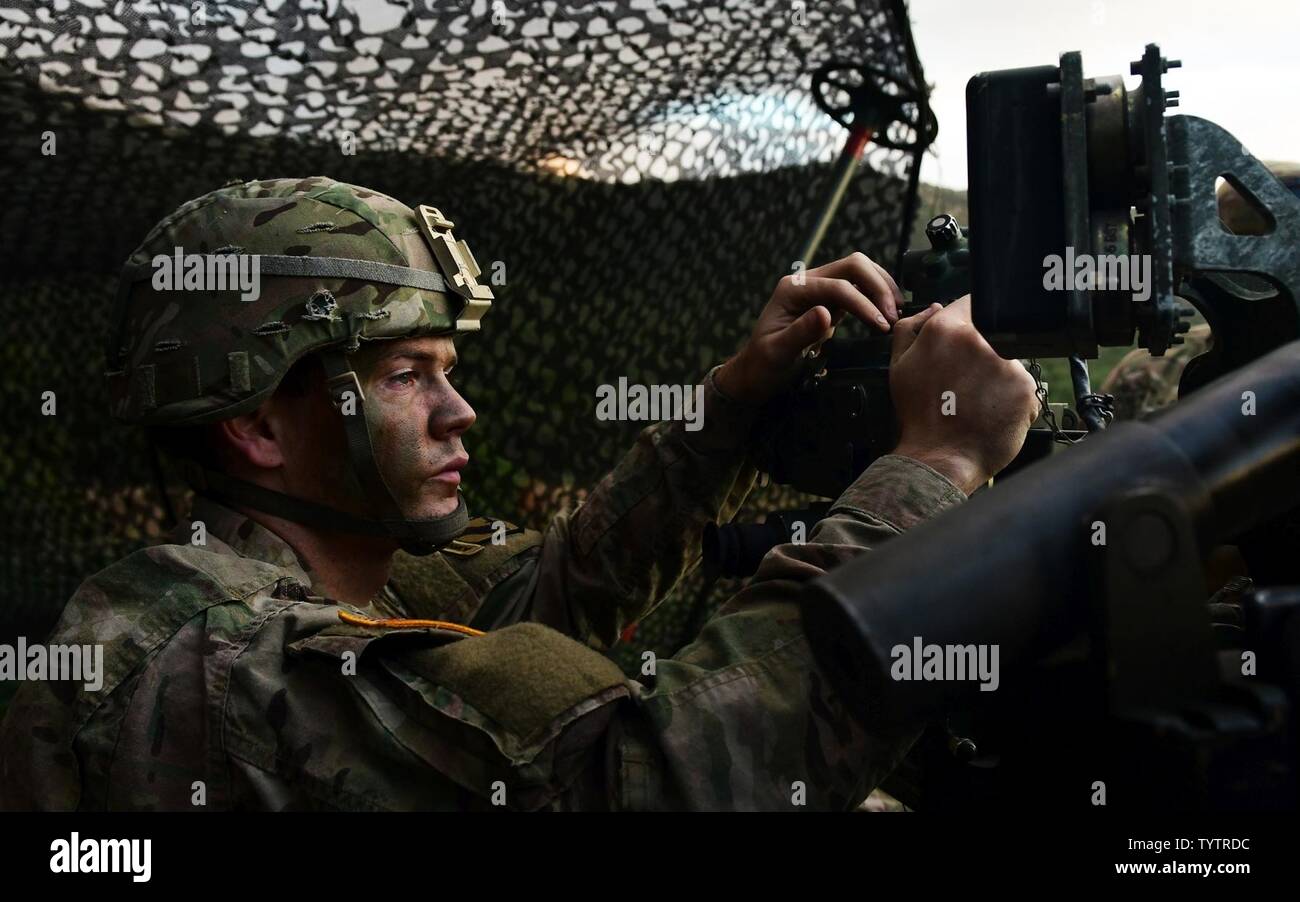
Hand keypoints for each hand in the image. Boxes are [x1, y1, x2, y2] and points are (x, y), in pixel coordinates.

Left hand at [715, 252, 902, 404]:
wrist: (757, 372)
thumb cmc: (763, 364)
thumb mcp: (778, 352)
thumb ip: (800, 332)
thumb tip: (826, 314)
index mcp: (793, 289)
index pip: (837, 285)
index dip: (862, 302)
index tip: (879, 324)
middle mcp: (807, 282)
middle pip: (853, 265)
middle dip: (877, 286)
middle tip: (892, 315)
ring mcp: (820, 289)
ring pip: (860, 273)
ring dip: (881, 288)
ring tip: (895, 314)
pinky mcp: (830, 301)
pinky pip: (859, 289)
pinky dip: (876, 297)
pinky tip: (887, 313)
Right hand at [889, 296, 1039, 493]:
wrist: (939, 459)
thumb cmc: (919, 416)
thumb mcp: (899, 367)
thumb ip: (911, 328)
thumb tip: (934, 307)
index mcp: (945, 330)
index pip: (971, 303)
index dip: (971, 319)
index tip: (970, 338)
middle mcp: (978, 340)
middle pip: (993, 333)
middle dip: (984, 352)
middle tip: (969, 382)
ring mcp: (1006, 363)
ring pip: (1010, 360)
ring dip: (999, 376)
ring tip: (979, 402)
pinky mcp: (1026, 387)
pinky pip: (1024, 387)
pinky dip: (1013, 400)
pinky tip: (993, 414)